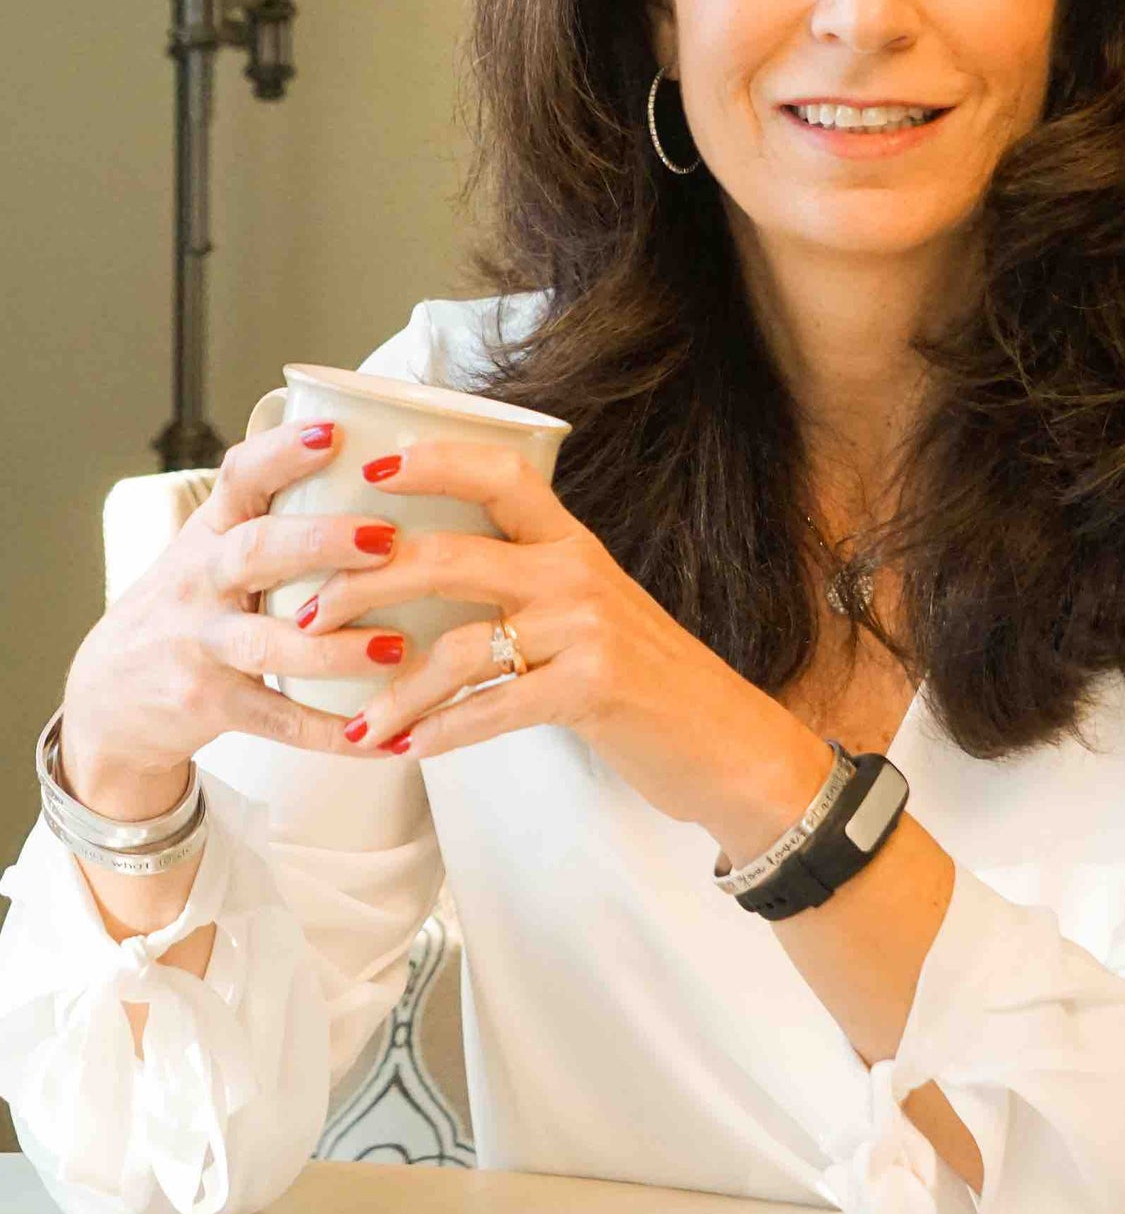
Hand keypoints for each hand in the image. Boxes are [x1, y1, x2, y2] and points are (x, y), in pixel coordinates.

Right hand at [58, 418, 413, 807]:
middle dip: (321, 542)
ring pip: (268, 644)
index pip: (239, 477)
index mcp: (213, 531)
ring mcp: (202, 646)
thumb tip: (379, 453)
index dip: (282, 453)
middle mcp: (203, 581)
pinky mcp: (210, 705)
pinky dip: (328, 732)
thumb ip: (277, 508)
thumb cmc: (190, 605)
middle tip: (385, 537)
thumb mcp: (215, 545)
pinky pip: (276, 720)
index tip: (332, 432)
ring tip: (397, 646)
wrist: (108, 695)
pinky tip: (380, 737)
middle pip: (255, 552)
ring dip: (336, 648)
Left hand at [306, 439, 821, 834]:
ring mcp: (587, 628)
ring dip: (396, 688)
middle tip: (311, 615)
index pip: (500, 473)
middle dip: (367, 584)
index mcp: (571, 541)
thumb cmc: (645, 676)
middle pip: (450, 556)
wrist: (723, 739)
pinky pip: (493, 707)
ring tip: (358, 720)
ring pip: (461, 644)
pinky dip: (442, 732)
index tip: (369, 472)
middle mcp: (576, 572)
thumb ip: (524, 585)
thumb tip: (427, 580)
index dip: (432, 463)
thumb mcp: (590, 610)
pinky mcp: (592, 686)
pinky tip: (407, 750)